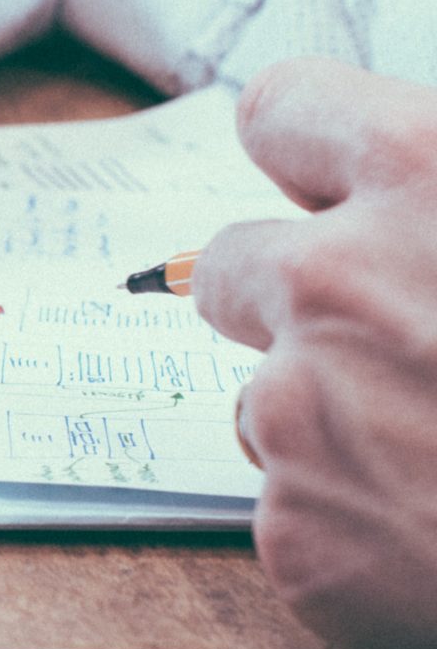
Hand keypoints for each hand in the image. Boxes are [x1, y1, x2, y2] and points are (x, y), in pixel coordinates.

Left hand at [192, 58, 436, 648]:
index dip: (309, 154)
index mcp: (427, 171)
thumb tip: (422, 183)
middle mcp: (335, 282)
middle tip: (404, 348)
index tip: (332, 187)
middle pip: (231, 262)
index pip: (283, 112)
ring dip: (338, 426)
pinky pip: (298, 516)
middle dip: (296, 301)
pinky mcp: (297, 536)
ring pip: (267, 403)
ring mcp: (300, 412)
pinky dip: (362, 535)